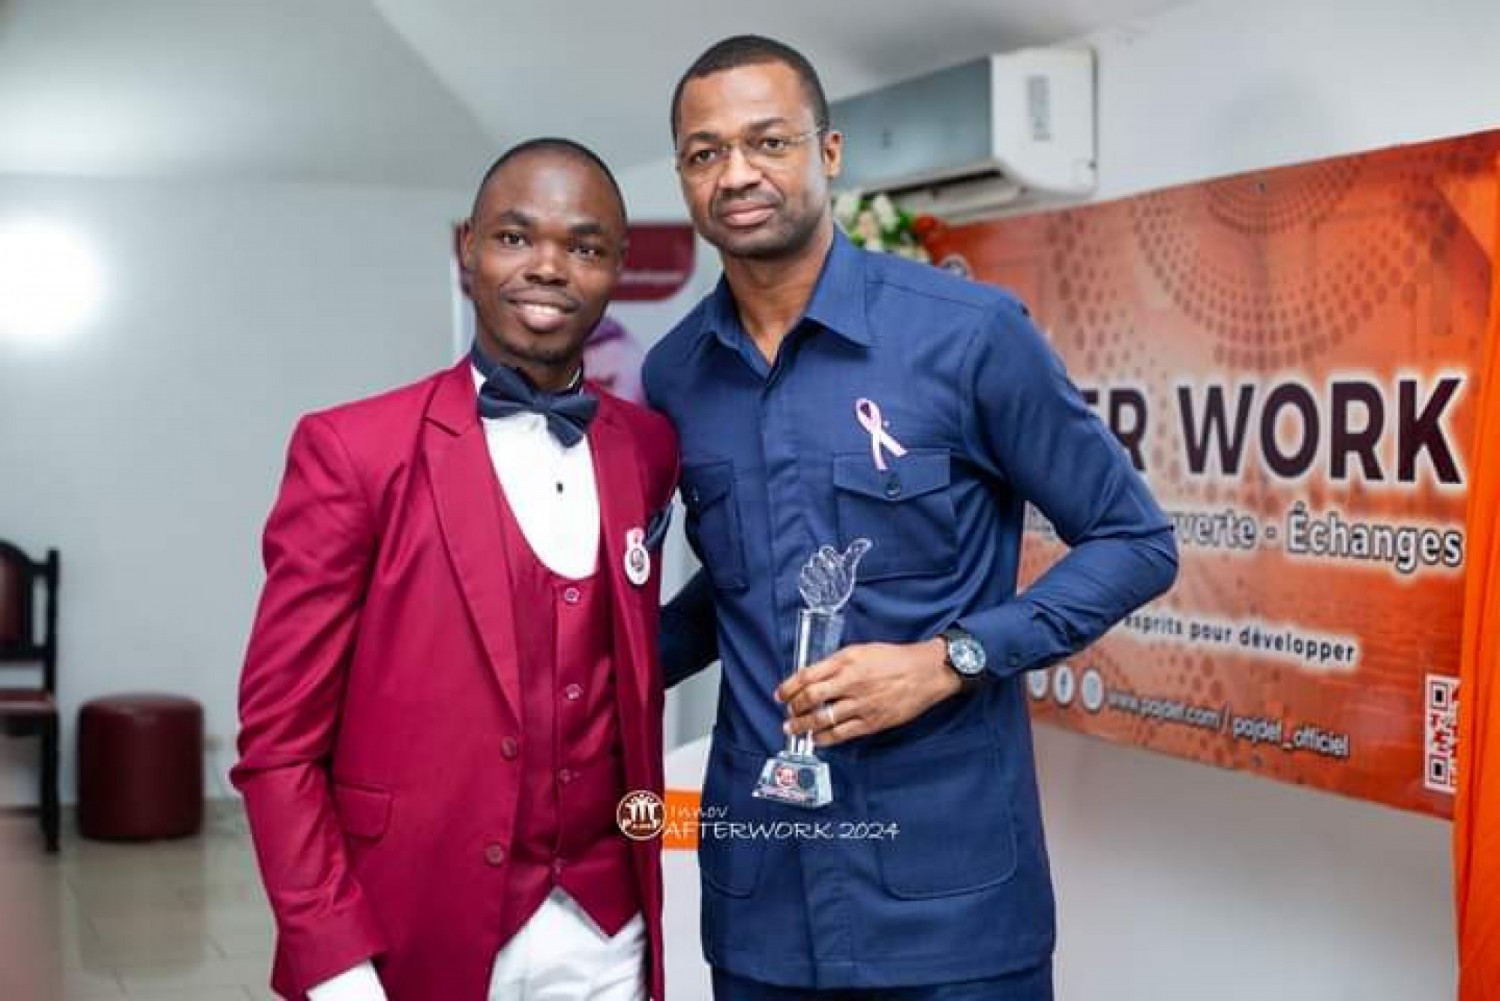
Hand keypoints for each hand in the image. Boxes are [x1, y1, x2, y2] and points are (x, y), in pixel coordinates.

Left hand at [776, 638, 961, 745]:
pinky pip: (842, 734)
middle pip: (811, 698)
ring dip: (803, 726)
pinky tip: (817, 738)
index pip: (807, 675)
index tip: (780, 694)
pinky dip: (825, 738)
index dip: (789, 687)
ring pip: (823, 719)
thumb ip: (837, 663)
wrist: (926, 671)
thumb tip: (813, 677)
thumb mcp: (861, 650)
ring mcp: (861, 704)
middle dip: (794, 708)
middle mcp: (851, 682)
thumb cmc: (895, 658)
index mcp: (846, 661)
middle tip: (788, 712)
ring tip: (794, 728)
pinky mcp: (872, 722)